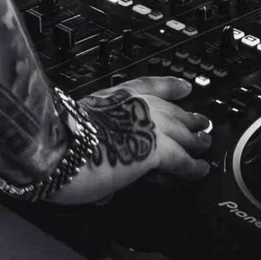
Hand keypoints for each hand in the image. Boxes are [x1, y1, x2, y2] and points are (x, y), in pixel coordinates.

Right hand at [48, 77, 212, 205]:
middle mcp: (133, 104)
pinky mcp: (155, 149)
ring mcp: (147, 124)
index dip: (169, 86)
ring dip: (194, 139)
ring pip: (181, 131)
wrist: (56, 145)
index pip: (149, 85)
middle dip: (187, 117)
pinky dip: (193, 166)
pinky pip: (182, 158)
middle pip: (170, 109)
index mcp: (113, 95)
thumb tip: (101, 175)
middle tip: (200, 123)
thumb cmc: (57, 141)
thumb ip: (96, 143)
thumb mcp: (79, 130)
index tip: (183, 85)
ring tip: (204, 145)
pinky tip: (201, 170)